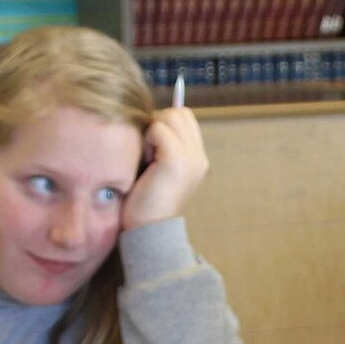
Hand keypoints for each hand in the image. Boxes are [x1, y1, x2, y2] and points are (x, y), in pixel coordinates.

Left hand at [121, 102, 208, 229]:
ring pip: (169, 116)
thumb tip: (152, 118)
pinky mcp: (177, 160)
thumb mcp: (159, 169)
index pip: (185, 118)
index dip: (165, 123)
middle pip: (179, 112)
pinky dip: (147, 140)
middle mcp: (200, 157)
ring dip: (152, 132)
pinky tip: (146, 162)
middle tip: (149, 152)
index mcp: (198, 159)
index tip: (152, 148)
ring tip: (148, 158)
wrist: (147, 230)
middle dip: (158, 123)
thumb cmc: (144, 201)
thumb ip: (164, 145)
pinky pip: (158, 129)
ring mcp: (191, 158)